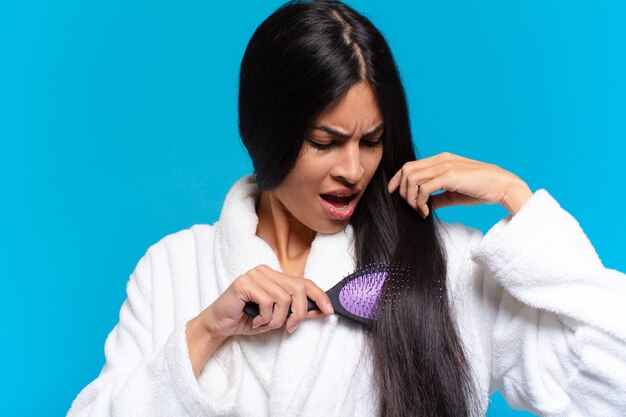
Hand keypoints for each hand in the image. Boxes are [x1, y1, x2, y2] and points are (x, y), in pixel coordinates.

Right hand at [195, 264, 333, 339]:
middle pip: (297, 289)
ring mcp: (254, 275)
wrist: (219, 325)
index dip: (319, 295)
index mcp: (274, 276)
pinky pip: (268, 303)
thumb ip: (297, 311)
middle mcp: (265, 271)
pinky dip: (264, 319)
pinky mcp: (244, 283)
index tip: (329, 310)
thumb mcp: (277, 317)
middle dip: (298, 313)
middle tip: (289, 328)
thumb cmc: (247, 319)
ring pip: (283, 299)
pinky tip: (254, 321)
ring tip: (264, 324)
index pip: (304, 281)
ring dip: (277, 320)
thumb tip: (321, 309)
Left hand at [387, 152, 532, 217]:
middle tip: (412, 208)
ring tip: (420, 211)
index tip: (392, 194)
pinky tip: (426, 212)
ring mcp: (445, 166)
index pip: (410, 165)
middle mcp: (441, 159)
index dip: (396, 179)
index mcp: (441, 159)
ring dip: (411, 199)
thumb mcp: (453, 193)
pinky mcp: (450, 176)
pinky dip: (420, 202)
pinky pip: (424, 188)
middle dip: (402, 191)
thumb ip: (437, 197)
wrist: (502, 187)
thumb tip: (424, 206)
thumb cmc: (480, 190)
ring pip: (412, 179)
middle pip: (406, 171)